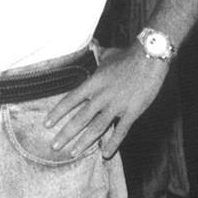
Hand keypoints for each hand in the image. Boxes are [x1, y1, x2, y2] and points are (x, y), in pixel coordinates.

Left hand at [42, 46, 168, 159]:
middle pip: (80, 118)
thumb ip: (97, 52)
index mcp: (93, 82)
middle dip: (66, 134)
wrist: (150, 57)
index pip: (70, 100)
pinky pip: (121, 131)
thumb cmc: (128, 55)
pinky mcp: (133, 111)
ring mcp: (117, 105)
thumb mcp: (108, 54)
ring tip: (73, 153)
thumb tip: (92, 43)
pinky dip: (113, 143)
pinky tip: (105, 154)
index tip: (46, 124)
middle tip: (54, 146)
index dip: (57, 113)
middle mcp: (102, 96)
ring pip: (97, 127)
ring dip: (84, 142)